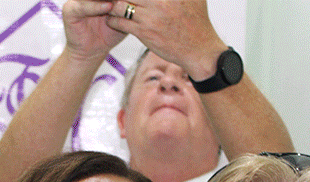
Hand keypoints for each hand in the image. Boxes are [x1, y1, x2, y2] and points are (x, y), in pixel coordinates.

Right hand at [62, 0, 127, 63]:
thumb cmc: (108, 34)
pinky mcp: (70, 10)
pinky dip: (96, 6)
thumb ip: (126, 6)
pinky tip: (108, 7)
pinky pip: (83, 6)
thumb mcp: (122, 16)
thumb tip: (137, 0)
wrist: (93, 52)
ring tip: (118, 1)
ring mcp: (77, 1)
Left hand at [105, 0, 226, 79]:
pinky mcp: (144, 32)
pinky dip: (113, 19)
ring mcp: (150, 16)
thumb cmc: (198, 22)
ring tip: (110, 7)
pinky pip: (121, 22)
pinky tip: (112, 19)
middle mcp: (158, 1)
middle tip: (111, 0)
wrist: (199, 49)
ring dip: (112, 5)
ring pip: (120, 5)